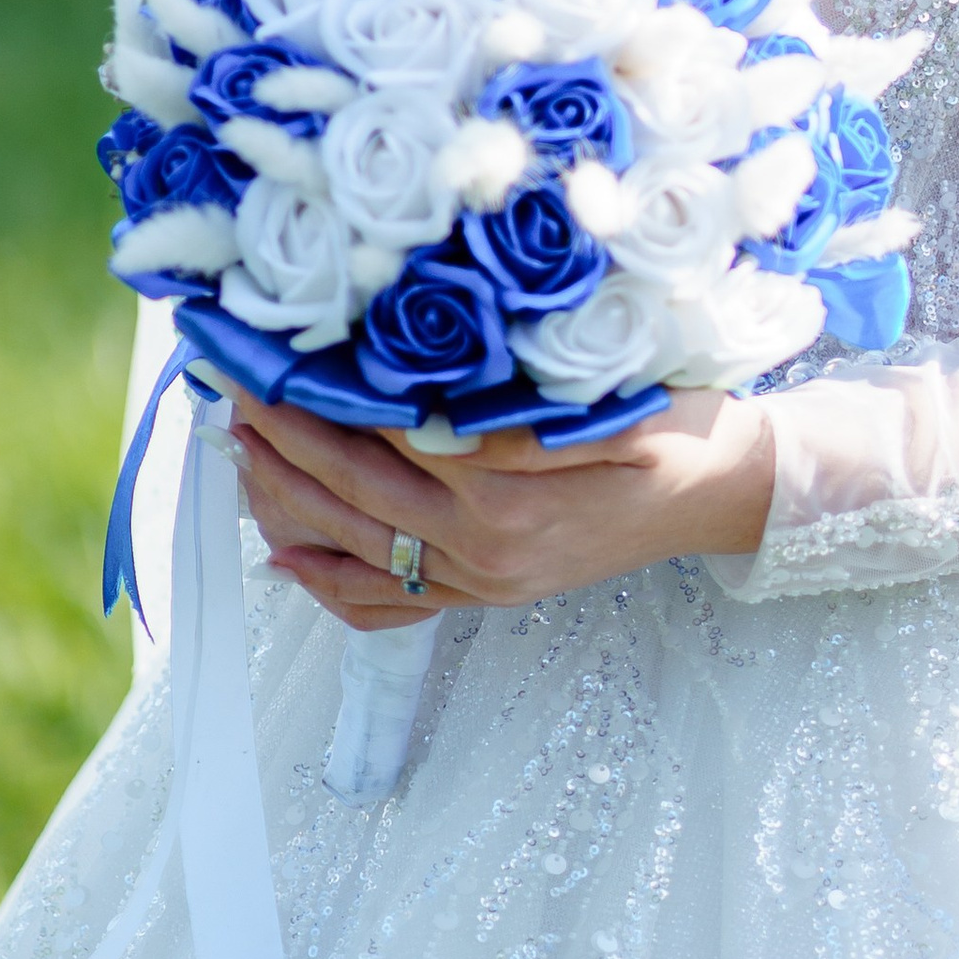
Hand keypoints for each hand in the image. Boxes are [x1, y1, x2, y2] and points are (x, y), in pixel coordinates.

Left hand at [230, 388, 776, 634]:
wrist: (728, 492)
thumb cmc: (680, 425)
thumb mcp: (618, 399)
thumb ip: (526, 412)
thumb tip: (433, 410)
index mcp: (508, 494)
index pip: (383, 439)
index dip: (319, 396)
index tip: (270, 353)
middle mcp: (484, 549)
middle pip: (352, 495)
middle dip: (282, 440)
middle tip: (230, 388)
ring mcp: (481, 581)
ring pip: (356, 549)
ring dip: (286, 501)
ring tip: (239, 450)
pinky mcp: (486, 597)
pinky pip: (389, 605)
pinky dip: (327, 584)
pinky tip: (283, 555)